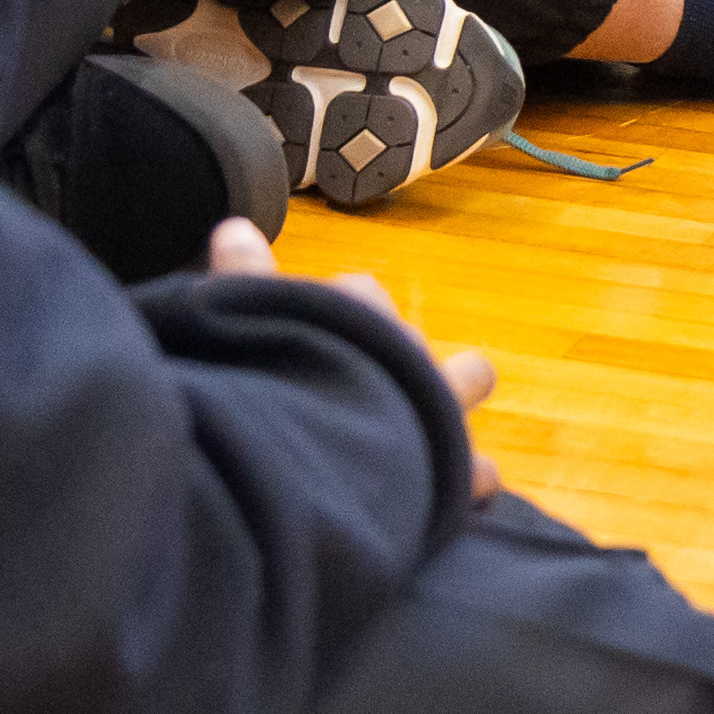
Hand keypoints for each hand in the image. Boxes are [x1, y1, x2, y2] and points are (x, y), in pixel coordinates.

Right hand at [207, 217, 500, 501]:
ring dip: (457, 390)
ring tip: (442, 420)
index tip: (316, 332)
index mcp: (356, 315)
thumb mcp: (241, 321)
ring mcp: (433, 406)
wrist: (310, 459)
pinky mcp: (454, 464)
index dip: (337, 315)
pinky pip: (477, 466)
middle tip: (371, 381)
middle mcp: (402, 352)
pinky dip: (472, 476)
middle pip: (410, 337)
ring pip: (469, 379)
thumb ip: (246, 280)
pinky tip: (468, 485)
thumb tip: (236, 228)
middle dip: (399, 352)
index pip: (356, 294)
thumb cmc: (271, 383)